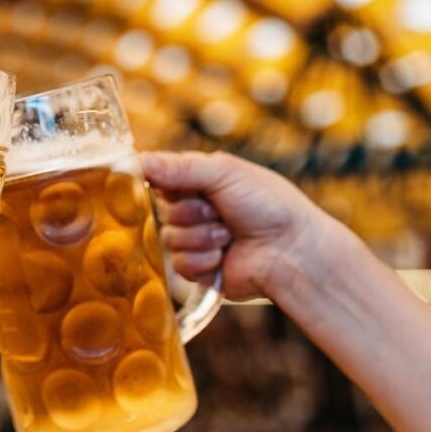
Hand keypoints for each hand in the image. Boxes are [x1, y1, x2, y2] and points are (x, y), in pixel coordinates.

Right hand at [141, 151, 330, 300]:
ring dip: (202, 237)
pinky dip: (203, 260)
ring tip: (229, 235)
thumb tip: (136, 160)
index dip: (162, 183)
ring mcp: (195, 241)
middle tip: (220, 211)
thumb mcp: (224, 173)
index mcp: (199, 182)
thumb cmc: (269, 204)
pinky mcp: (198, 270)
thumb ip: (179, 167)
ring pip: (169, 240)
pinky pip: (180, 265)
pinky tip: (225, 256)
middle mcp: (194, 210)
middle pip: (162, 211)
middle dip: (192, 213)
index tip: (172, 186)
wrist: (294, 251)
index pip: (158, 178)